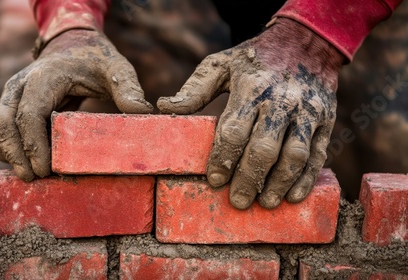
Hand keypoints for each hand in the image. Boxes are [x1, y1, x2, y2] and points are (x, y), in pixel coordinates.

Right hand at [0, 29, 152, 180]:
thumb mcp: (116, 68)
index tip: (46, 169)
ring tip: (29, 174)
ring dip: (7, 154)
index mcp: (45, 77)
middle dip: (16, 155)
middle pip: (3, 123)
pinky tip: (24, 163)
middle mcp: (21, 84)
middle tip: (35, 178)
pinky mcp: (10, 105)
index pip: (29, 113)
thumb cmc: (95, 59)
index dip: (34, 144)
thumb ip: (128, 88)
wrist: (73, 45)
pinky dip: (5, 149)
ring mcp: (11, 94)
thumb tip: (142, 112)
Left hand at [157, 18, 343, 208]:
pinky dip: (306, 178)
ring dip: (279, 184)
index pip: (234, 131)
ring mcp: (308, 110)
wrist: (305, 42)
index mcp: (252, 87)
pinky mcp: (326, 119)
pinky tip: (293, 196)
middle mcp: (282, 99)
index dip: (222, 159)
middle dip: (249, 179)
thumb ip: (195, 89)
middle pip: (264, 148)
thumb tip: (163, 108)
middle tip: (238, 201)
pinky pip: (318, 154)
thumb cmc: (255, 59)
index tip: (214, 180)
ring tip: (265, 203)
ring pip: (294, 155)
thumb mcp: (221, 64)